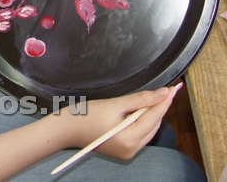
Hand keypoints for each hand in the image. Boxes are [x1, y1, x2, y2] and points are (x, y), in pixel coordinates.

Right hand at [64, 85, 179, 159]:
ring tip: (146, 100)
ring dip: (149, 114)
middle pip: (154, 124)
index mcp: (130, 139)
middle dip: (157, 107)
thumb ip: (140, 99)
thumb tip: (162, 93)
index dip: (165, 101)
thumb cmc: (85, 116)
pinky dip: (140, 121)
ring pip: (148, 129)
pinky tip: (136, 111)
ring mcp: (128, 151)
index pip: (155, 117)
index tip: (174, 88)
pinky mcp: (123, 150)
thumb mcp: (114, 104)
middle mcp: (132, 149)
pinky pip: (139, 133)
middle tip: (162, 90)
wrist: (66, 129)